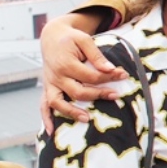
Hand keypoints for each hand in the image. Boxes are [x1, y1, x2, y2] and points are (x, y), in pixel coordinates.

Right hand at [40, 13, 122, 128]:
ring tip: (87, 119)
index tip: (123, 74)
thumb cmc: (70, 38)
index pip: (90, 76)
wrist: (51, 37)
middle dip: (98, 95)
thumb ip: (97, 55)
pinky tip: (51, 131)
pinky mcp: (47, 88)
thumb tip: (111, 69)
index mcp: (65, 63)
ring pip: (58, 102)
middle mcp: (56, 76)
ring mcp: (50, 84)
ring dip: (71, 112)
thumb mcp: (84, 40)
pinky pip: (43, 105)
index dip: (108, 77)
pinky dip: (46, 118)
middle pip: (77, 91)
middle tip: (115, 95)